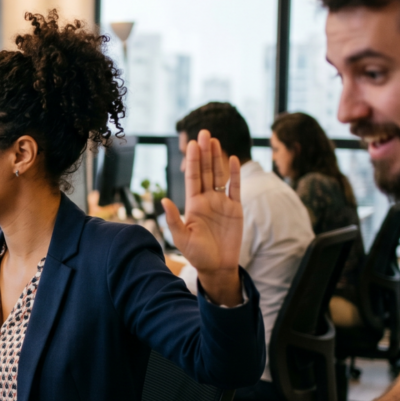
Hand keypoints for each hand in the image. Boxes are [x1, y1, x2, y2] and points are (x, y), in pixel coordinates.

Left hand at [162, 131, 242, 303]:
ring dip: (217, 158)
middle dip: (205, 153)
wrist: (217, 266)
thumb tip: (164, 200)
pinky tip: (232, 159)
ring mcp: (221, 203)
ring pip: (219, 176)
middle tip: (203, 133)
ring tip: (215, 140)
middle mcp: (207, 200)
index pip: (193, 178)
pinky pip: (235, 188)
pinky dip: (234, 174)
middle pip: (206, 172)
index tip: (192, 145)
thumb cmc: (197, 254)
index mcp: (193, 204)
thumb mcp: (182, 238)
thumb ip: (173, 219)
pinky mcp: (235, 209)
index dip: (193, 162)